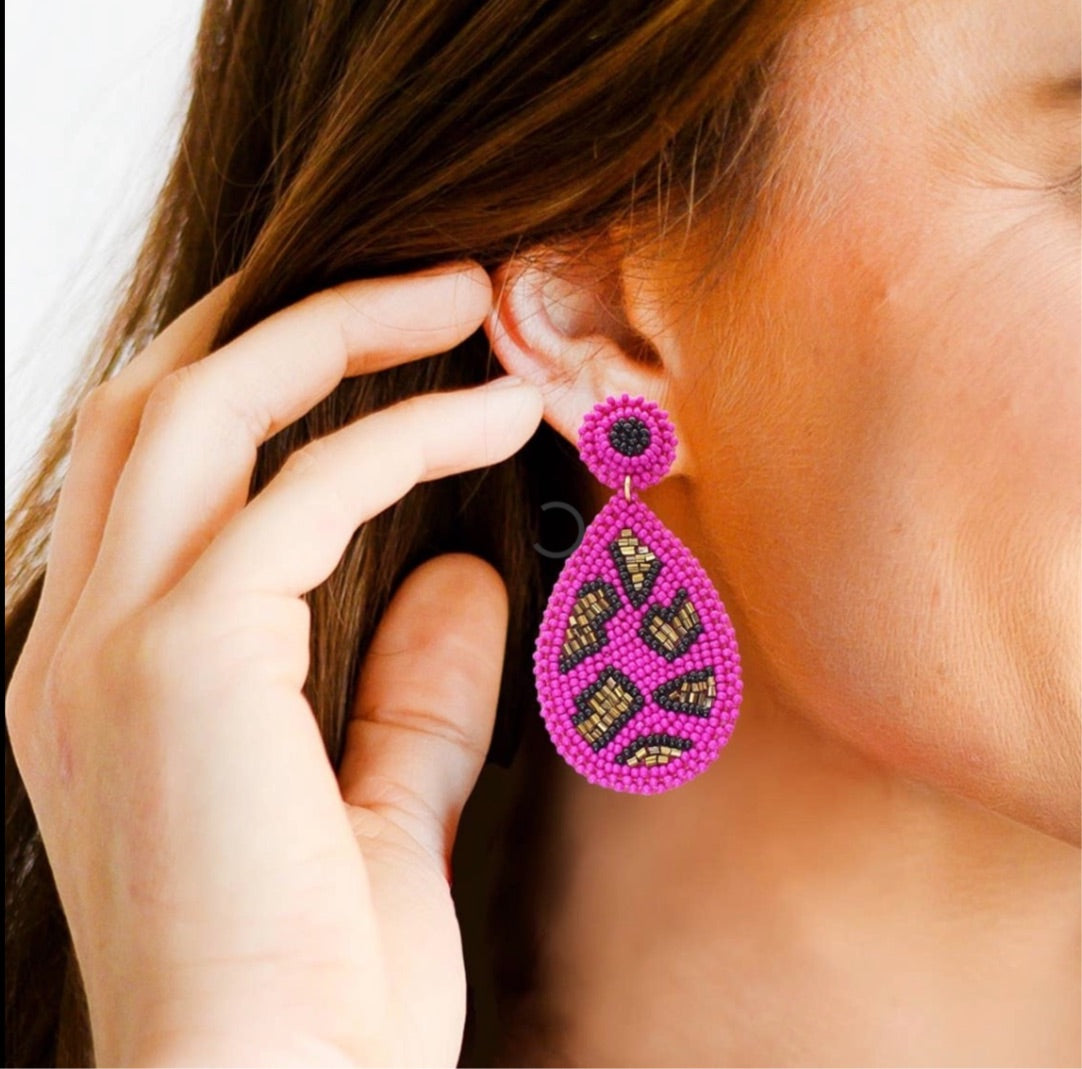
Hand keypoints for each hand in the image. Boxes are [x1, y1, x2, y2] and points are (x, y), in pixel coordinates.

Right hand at [5, 263, 542, 1065]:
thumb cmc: (317, 992)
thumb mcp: (372, 811)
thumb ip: (411, 691)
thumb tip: (460, 577)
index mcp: (103, 678)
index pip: (156, 473)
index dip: (260, 380)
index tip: (377, 343)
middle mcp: (77, 643)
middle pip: (155, 401)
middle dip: (288, 317)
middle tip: (430, 284)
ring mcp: (109, 647)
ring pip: (198, 406)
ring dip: (339, 334)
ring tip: (465, 301)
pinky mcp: (179, 663)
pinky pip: (299, 492)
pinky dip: (400, 433)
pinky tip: (495, 416)